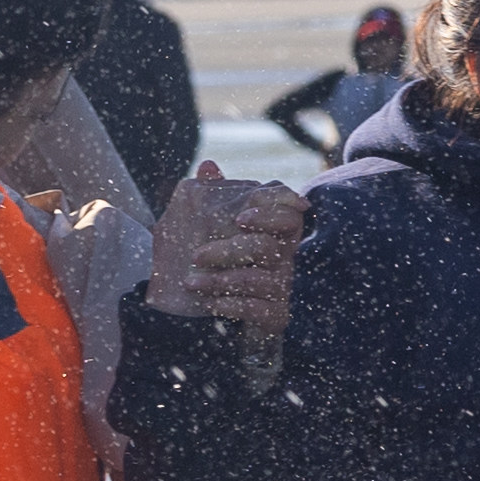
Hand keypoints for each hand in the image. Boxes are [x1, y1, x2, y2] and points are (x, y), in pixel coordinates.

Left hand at [149, 161, 306, 342]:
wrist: (223, 310)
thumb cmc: (221, 262)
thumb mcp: (210, 229)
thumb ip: (212, 197)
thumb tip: (208, 165)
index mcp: (273, 232)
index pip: (290, 215)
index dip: (270, 214)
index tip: (240, 218)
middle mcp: (283, 258)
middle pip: (266, 247)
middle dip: (229, 250)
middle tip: (195, 255)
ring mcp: (281, 287)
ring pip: (259, 279)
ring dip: (221, 280)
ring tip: (190, 282)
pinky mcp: (275, 315)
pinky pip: (260, 309)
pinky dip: (233, 305)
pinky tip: (210, 304)